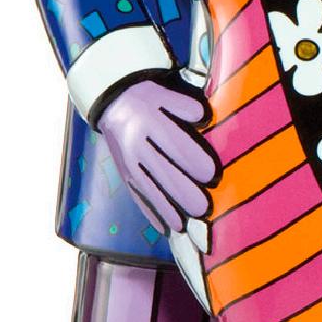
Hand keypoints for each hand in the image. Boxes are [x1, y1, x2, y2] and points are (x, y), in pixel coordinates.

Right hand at [93, 74, 215, 237]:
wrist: (110, 103)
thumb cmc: (146, 99)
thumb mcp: (163, 94)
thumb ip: (183, 106)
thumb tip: (204, 117)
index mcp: (148, 121)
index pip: (173, 143)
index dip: (192, 159)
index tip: (211, 174)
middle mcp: (136, 145)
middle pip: (160, 172)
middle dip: (181, 192)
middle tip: (202, 208)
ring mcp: (128, 163)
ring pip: (147, 189)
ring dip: (164, 209)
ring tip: (181, 226)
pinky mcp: (124, 175)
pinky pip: (137, 196)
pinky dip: (150, 212)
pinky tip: (163, 227)